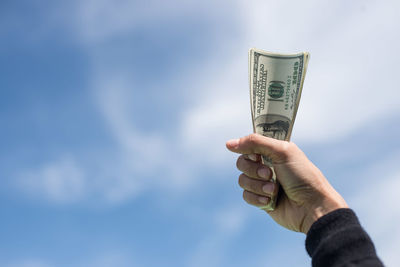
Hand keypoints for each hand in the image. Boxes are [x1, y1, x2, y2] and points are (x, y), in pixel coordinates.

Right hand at [226, 134, 347, 232]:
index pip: (249, 145)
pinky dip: (258, 198)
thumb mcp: (282, 151)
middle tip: (269, 174)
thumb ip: (255, 143)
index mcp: (273, 151)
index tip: (257, 156)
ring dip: (258, 186)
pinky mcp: (261, 200)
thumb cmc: (302, 176)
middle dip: (253, 170)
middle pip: (241, 163)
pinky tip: (271, 201)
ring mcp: (263, 183)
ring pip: (242, 180)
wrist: (312, 207)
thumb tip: (229, 143)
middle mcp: (266, 165)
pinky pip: (246, 196)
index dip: (249, 151)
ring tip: (274, 190)